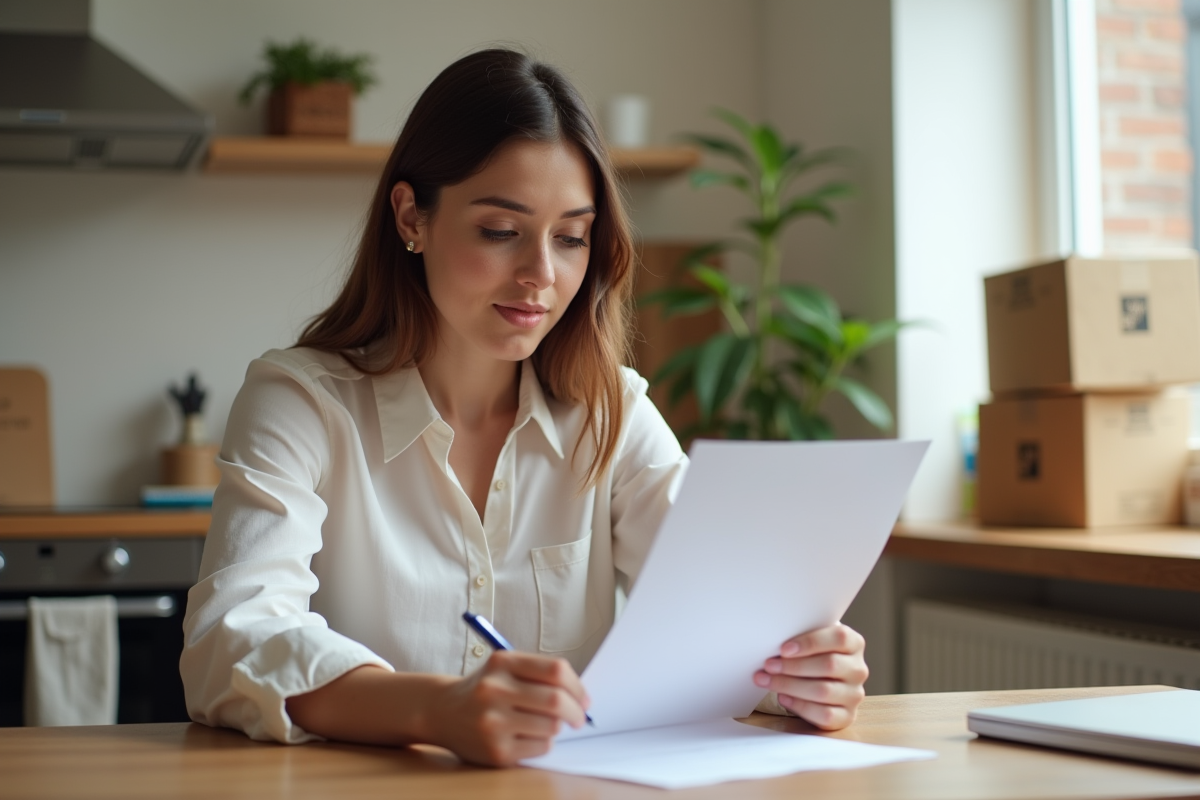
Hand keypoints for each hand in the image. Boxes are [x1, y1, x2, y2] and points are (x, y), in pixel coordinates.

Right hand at [428, 650, 589, 766]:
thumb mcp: (505, 668)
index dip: (577, 686)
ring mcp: (493, 722)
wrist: (441, 712)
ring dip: (558, 727)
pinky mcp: (496, 751)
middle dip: (576, 711)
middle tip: (579, 717)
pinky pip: (540, 747)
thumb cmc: (484, 689)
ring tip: (547, 724)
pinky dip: (544, 742)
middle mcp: (495, 690)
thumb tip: (581, 696)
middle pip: (556, 700)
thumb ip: (540, 674)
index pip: (556, 670)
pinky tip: (529, 736)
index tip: (584, 698)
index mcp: (502, 662)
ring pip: (551, 726)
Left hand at [753, 623, 867, 730]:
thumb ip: (801, 636)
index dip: (810, 642)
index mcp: (854, 643)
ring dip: (790, 685)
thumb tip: (774, 642)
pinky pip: (824, 714)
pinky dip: (799, 706)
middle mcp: (858, 669)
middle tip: (769, 665)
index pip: (839, 637)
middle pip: (829, 665)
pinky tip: (783, 697)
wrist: (820, 681)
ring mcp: (854, 694)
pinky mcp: (847, 716)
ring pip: (824, 691)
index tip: (784, 649)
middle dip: (794, 666)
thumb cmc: (812, 656)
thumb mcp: (811, 641)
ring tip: (767, 680)